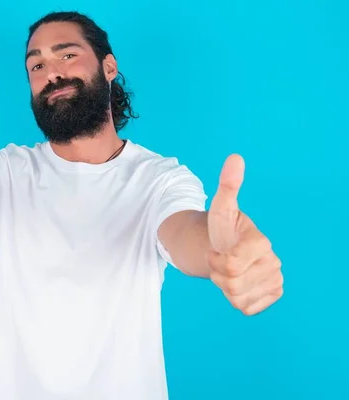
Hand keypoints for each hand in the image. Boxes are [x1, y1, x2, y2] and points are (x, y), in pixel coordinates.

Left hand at [207, 154, 282, 315]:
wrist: (227, 250)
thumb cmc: (223, 229)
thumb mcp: (220, 207)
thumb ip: (227, 185)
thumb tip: (235, 157)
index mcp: (261, 242)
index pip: (232, 265)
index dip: (215, 260)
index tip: (215, 250)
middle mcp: (274, 262)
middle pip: (233, 284)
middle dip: (217, 274)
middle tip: (219, 262)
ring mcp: (275, 280)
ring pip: (237, 298)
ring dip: (224, 287)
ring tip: (227, 272)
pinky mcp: (273, 294)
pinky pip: (246, 308)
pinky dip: (235, 300)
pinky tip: (237, 283)